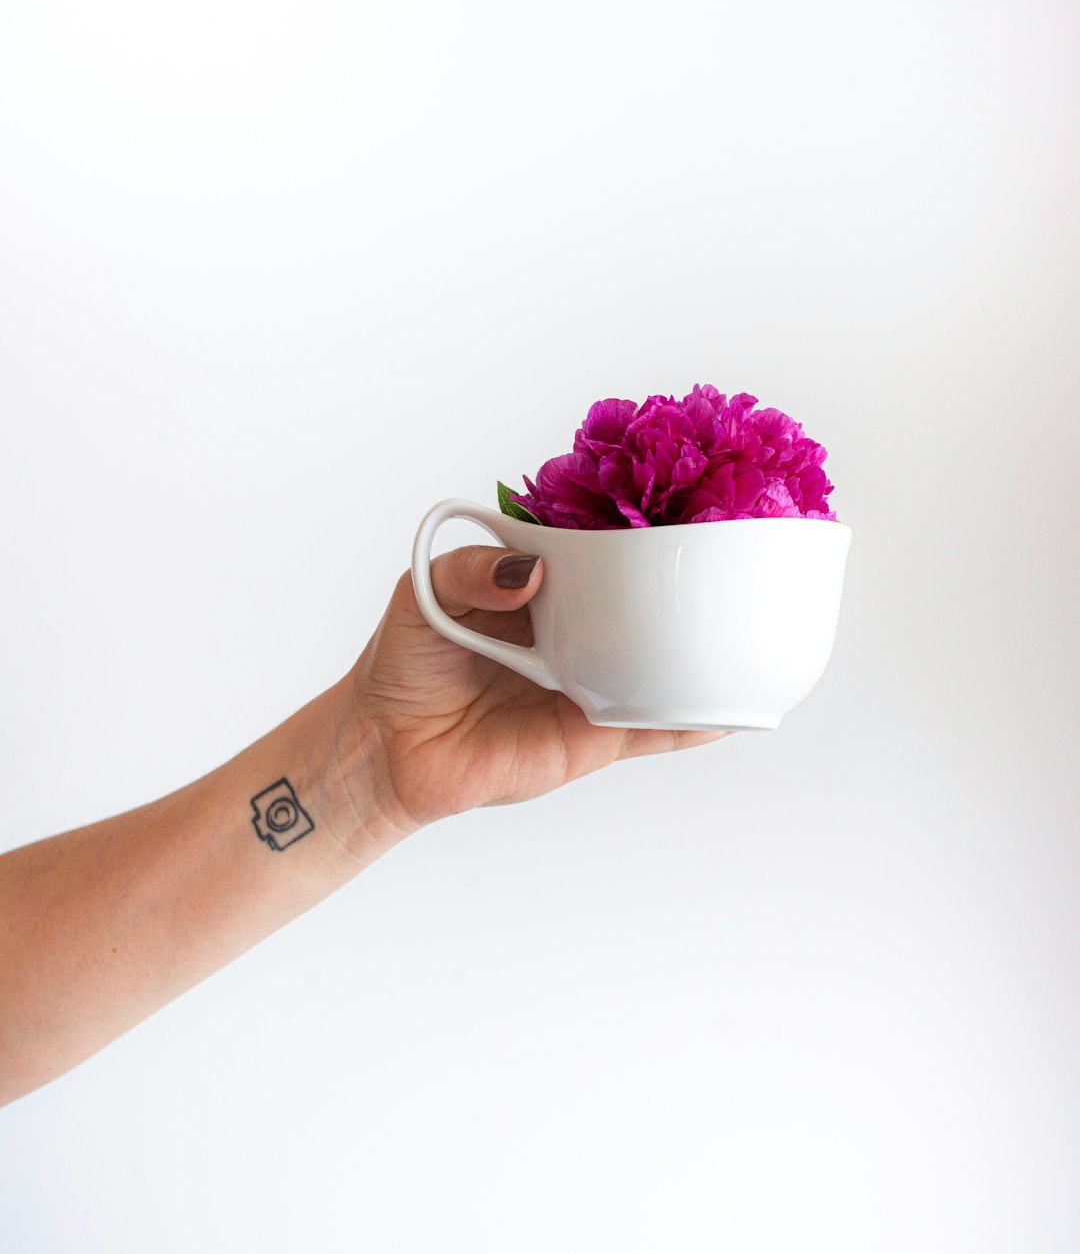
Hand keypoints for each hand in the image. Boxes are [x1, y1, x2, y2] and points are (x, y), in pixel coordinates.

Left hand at [345, 543, 729, 833]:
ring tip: (755, 625)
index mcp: (545, 586)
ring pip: (663, 664)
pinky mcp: (592, 736)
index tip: (685, 505)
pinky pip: (653, 728)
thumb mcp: (426, 592)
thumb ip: (472, 570)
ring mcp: (592, 684)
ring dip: (707, 651)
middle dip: (689, 583)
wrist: (387, 748)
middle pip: (646, 604)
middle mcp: (579, 631)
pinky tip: (732, 709)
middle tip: (735, 556)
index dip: (641, 530)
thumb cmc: (405, 664)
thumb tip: (532, 573)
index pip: (603, 551)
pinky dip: (694, 720)